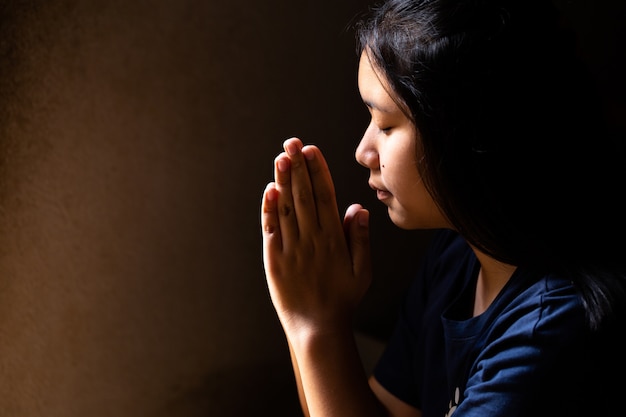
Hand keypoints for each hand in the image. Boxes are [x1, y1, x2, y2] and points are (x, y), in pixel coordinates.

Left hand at [261, 137, 371, 336]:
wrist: (318, 328)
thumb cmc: (343, 299)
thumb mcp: (362, 270)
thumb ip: (359, 238)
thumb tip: (357, 208)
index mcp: (333, 239)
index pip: (325, 197)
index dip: (318, 172)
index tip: (312, 151)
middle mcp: (312, 239)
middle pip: (304, 196)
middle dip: (299, 167)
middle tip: (293, 143)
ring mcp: (291, 249)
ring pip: (286, 208)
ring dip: (283, 181)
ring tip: (281, 157)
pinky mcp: (274, 260)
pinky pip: (271, 230)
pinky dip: (269, 210)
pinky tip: (269, 190)